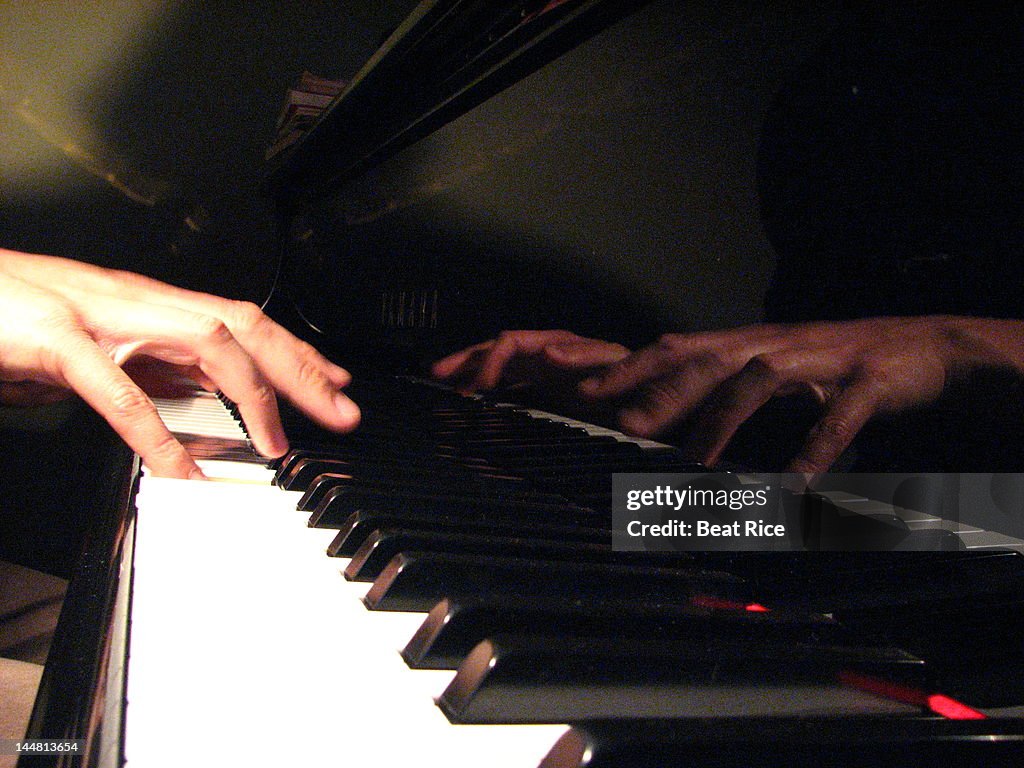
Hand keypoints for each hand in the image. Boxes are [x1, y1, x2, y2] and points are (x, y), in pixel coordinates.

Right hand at [0, 249, 359, 477]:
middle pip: (245, 324)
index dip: (296, 352)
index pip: (244, 321)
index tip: (337, 383)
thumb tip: (197, 395)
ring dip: (253, 392)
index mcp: (151, 304)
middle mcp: (138, 301)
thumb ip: (148, 367)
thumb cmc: (12, 318)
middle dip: (301, 369)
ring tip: (279, 444)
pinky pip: (118, 392)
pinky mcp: (54, 340)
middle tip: (342, 413)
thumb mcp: (99, 347)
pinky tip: (182, 472)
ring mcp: (101, 315)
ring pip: (205, 338)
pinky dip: (157, 435)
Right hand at [432, 329, 629, 392]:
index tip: (480, 386)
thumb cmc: (645, 379)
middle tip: (437, 373)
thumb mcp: (622, 364)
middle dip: (467, 359)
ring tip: (443, 384)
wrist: (663, 399)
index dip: (492, 359)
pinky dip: (491, 393)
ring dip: (472, 374)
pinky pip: (514, 388)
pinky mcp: (552, 391)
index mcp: (563, 344)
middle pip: (499, 350)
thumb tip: (547, 351)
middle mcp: (550, 354)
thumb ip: (589, 359)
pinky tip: (472, 403)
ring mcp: (549, 372)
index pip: (514, 341)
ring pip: (501, 367)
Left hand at [580, 317, 1023, 472]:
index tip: (582, 390)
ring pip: (761, 380)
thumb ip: (721, 389)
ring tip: (695, 463)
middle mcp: (776, 344)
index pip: (676, 348)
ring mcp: (822, 359)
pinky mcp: (868, 382)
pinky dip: (814, 449)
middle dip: (661, 391)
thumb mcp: (771, 371)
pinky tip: (794, 485)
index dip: (629, 367)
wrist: (925, 346)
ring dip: (724, 421)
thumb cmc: (835, 364)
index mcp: (748, 343)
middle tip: (620, 425)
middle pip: (707, 359)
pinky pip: (838, 417)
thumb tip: (657, 417)